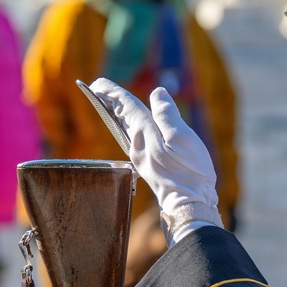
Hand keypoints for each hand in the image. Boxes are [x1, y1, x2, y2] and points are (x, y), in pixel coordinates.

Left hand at [90, 78, 221, 242]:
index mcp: (145, 135)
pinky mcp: (148, 165)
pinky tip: (131, 126)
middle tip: (97, 88)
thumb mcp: (182, 139)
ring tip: (110, 102)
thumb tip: (157, 93)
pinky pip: (133, 138)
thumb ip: (167, 115)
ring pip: (125, 128)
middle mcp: (137, 145)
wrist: (189, 204)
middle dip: (110, 101)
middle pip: (121, 117)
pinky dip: (127, 126)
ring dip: (117, 113)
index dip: (113, 93)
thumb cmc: (190, 172)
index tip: (97, 82)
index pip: (126, 107)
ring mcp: (141, 157)